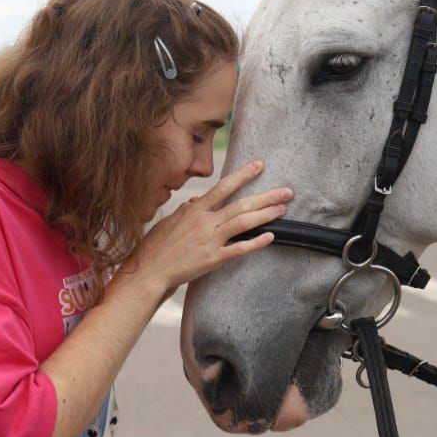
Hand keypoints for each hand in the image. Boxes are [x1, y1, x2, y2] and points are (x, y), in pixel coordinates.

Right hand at [122, 160, 290, 296]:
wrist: (149, 271)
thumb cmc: (155, 246)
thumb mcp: (169, 222)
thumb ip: (185, 210)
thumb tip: (196, 201)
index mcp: (194, 210)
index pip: (223, 187)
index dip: (243, 175)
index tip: (259, 165)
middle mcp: (205, 222)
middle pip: (241, 204)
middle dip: (266, 196)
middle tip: (287, 191)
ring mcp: (210, 241)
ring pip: (243, 223)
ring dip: (265, 215)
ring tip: (283, 209)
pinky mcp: (213, 259)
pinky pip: (239, 249)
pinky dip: (256, 243)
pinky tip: (270, 237)